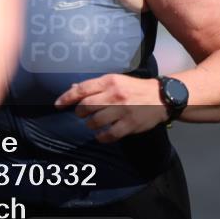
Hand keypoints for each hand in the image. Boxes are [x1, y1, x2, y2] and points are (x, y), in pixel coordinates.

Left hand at [54, 74, 169, 142]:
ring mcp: (122, 110)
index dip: (66, 97)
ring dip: (90, 125)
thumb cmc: (135, 88)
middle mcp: (114, 95)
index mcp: (109, 81)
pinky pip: (109, 135)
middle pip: (85, 106)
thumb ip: (96, 86)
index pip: (82, 89)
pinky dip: (101, 137)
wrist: (161, 97)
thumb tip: (73, 88)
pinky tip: (101, 135)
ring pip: (95, 121)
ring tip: (94, 124)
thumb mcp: (116, 81)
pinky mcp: (129, 124)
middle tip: (83, 114)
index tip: (57, 105)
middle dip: (80, 113)